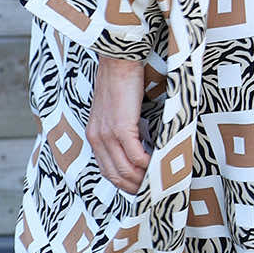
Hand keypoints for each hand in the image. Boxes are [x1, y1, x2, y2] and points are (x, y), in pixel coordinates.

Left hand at [86, 55, 150, 192]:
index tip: (142, 188)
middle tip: (154, 191)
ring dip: (144, 179)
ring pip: (126, 171)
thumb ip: (120, 132)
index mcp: (94, 137)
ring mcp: (107, 135)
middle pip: (116, 176)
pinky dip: (148, 165)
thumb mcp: (114, 113)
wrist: (118, 61)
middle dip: (135, 188)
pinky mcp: (121, 128)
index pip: (108, 171)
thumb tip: (139, 148)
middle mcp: (97, 139)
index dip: (125, 184)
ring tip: (159, 181)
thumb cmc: (121, 83)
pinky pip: (136, 157)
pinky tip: (159, 164)